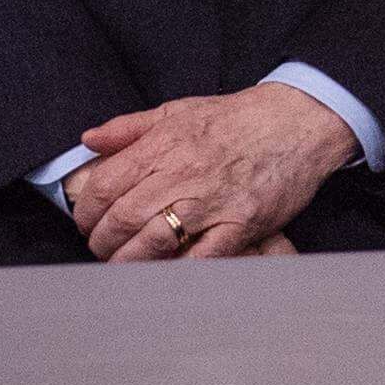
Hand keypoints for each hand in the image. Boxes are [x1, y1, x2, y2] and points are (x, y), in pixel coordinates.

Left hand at [68, 84, 360, 261]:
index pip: (104, 186)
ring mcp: (212, 202)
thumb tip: (89, 140)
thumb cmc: (238, 118)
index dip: (85, 211)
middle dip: (102, 242)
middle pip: (122, 219)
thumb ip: (130, 127)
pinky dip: (177, 272)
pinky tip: (164, 274)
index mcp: (164, 145)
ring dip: (128, 263)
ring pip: (152, 244)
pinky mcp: (240, 225)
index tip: (87, 221)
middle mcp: (182, 173)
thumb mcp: (179, 110)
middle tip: (102, 247)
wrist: (298, 120)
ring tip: (124, 265)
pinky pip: (200, 260)